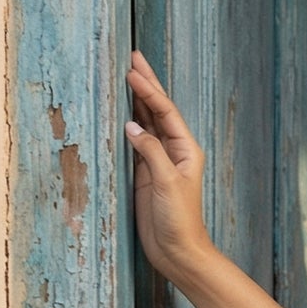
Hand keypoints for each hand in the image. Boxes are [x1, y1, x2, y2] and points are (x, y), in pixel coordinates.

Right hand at [123, 52, 214, 282]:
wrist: (178, 251)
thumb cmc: (180, 220)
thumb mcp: (166, 183)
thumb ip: (150, 152)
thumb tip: (132, 126)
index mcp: (186, 149)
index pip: (165, 111)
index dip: (148, 90)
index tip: (132, 70)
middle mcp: (174, 150)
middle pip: (157, 110)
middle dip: (146, 84)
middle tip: (133, 57)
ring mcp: (158, 161)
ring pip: (146, 122)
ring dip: (136, 99)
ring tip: (126, 75)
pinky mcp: (145, 173)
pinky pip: (135, 141)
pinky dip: (128, 123)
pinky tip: (120, 111)